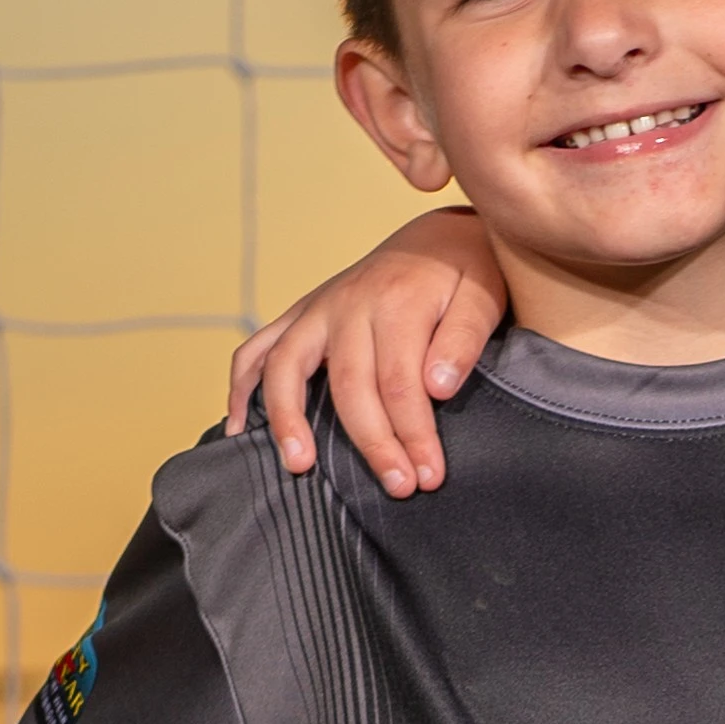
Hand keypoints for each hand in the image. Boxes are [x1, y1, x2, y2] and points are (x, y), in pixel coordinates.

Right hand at [224, 208, 508, 494]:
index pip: (400, 382)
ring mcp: (317, 308)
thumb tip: (437, 386)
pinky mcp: (301, 315)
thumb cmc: (465, 272)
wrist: (438, 235)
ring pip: (286, 365)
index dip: (413, 435)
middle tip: (398, 488)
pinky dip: (241, 387)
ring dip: (287, 418)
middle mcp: (348, 303)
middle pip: (349, 384)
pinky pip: (256, 349)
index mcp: (396, 300)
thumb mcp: (484, 295)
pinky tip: (240, 429)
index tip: (429, 476)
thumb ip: (464, 339)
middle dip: (372, 443)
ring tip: (299, 467)